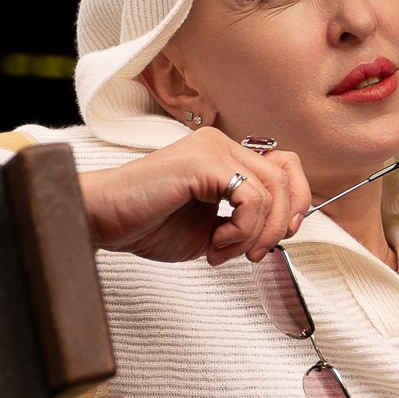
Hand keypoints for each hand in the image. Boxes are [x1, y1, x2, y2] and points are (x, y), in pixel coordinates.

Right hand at [79, 129, 311, 265]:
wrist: (103, 219)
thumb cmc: (148, 224)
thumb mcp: (212, 227)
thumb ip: (245, 222)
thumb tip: (281, 231)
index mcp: (224, 155)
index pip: (284, 165)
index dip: (295, 201)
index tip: (282, 237)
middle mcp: (220, 144)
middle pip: (286, 175)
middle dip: (280, 224)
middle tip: (255, 253)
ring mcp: (211, 149)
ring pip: (271, 191)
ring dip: (255, 235)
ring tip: (223, 251)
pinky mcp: (202, 162)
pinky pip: (250, 199)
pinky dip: (242, 230)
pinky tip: (215, 243)